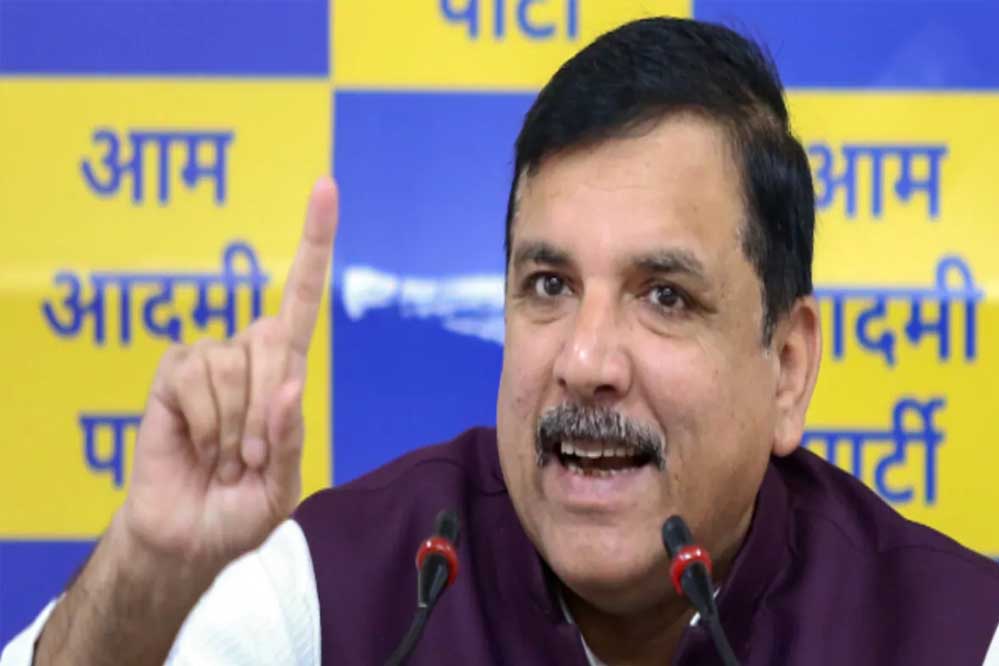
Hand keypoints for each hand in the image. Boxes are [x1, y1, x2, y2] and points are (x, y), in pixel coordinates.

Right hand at [119, 177, 337, 575]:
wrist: (189, 537)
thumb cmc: (242, 507)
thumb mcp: (284, 484)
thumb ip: (290, 436)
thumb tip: (289, 383)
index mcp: (284, 374)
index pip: (301, 300)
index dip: (314, 244)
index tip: (325, 187)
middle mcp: (247, 356)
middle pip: (273, 338)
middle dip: (266, 408)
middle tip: (251, 458)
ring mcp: (207, 362)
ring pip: (232, 362)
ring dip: (233, 426)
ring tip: (224, 456)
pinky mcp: (171, 374)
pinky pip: (194, 374)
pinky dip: (205, 422)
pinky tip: (198, 445)